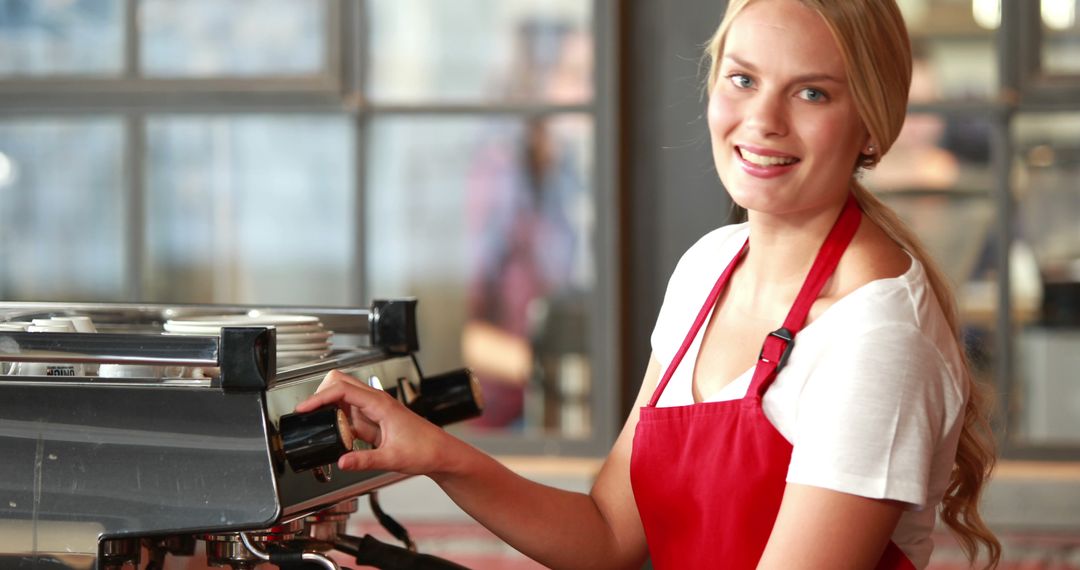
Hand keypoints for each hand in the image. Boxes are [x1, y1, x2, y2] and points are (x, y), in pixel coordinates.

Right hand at [294, 370, 457, 475]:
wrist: (440, 453)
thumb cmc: (425, 450)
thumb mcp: (392, 459)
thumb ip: (364, 461)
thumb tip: (342, 461)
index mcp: (380, 404)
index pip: (343, 389)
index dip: (319, 396)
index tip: (304, 408)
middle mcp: (377, 401)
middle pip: (340, 383)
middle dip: (321, 394)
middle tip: (309, 413)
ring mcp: (375, 409)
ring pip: (344, 397)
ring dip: (330, 408)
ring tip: (321, 427)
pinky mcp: (374, 419)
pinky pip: (350, 414)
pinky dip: (339, 421)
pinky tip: (338, 436)